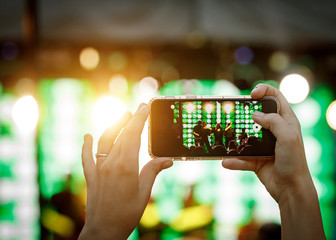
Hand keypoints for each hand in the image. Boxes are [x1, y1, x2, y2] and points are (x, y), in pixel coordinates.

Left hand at [79, 104, 172, 239]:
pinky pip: (87, 157)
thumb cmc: (127, 213)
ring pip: (105, 141)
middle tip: (138, 110)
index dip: (139, 120)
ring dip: (113, 127)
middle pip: (121, 135)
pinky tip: (87, 136)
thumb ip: (153, 172)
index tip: (144, 109)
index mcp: (126, 166)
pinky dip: (86, 145)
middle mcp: (110, 163)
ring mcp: (99, 168)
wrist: (104, 230)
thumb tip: (167, 159)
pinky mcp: (91, 176)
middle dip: (130, 120)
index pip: (133, 135)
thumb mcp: (144, 192)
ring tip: (122, 116)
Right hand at [222, 83, 310, 202]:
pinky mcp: (255, 158)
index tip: (252, 94)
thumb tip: (255, 115)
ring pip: (245, 135)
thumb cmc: (294, 162)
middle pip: (256, 113)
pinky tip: (226, 162)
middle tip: (233, 113)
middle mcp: (274, 130)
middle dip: (244, 112)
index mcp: (286, 121)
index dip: (264, 91)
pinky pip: (241, 157)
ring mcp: (263, 144)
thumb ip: (273, 122)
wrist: (290, 189)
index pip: (275, 97)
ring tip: (225, 138)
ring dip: (235, 138)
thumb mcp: (288, 137)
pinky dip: (234, 160)